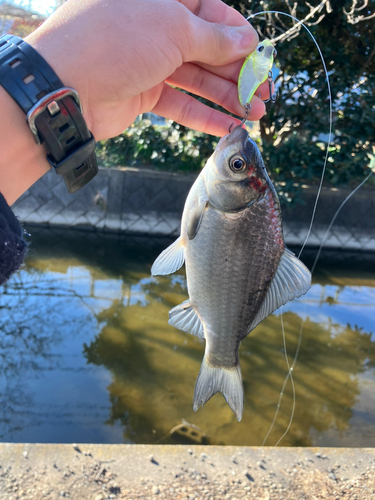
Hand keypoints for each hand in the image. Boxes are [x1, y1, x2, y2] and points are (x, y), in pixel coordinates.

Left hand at [26, 0, 268, 139]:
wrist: (67, 85)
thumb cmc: (117, 41)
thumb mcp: (173, 28)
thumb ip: (213, 37)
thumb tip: (245, 39)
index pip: (210, 11)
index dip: (237, 34)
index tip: (259, 55)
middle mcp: (155, 28)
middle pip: (208, 49)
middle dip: (238, 72)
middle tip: (265, 93)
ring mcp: (149, 62)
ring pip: (198, 80)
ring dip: (228, 98)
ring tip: (258, 114)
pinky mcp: (144, 94)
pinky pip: (181, 104)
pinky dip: (204, 116)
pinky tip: (229, 127)